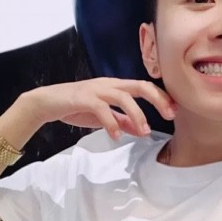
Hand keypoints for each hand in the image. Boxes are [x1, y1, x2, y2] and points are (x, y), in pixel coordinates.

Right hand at [21, 78, 175, 138]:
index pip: (144, 87)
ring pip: (123, 96)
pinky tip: (116, 136)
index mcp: (116, 86)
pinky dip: (111, 123)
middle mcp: (109, 84)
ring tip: (144, 131)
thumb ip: (121, 120)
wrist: (47, 102)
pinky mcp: (84, 98)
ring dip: (137, 114)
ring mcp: (96, 89)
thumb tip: (140, 130)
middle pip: (140, 85)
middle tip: (170, 115)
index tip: (174, 111)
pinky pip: (102, 108)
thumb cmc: (76, 107)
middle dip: (158, 99)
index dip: (161, 97)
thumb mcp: (103, 115)